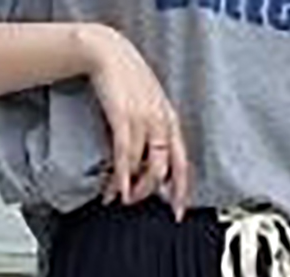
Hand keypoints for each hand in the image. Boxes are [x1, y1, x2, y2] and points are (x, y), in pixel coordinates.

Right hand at [78, 24, 190, 217]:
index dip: (181, 191)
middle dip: (149, 193)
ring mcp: (143, 120)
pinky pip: (125, 156)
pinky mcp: (123, 117)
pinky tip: (115, 191)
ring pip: (142, 166)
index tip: (177, 212)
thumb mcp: (149, 104)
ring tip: (120, 198)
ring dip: (131, 188)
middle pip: (162, 170)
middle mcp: (160, 122)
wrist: (107, 52)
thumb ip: (155, 132)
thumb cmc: (127, 79)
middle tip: (136, 203)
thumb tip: (151, 163)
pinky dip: (121, 177)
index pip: (181, 164)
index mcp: (170, 120)